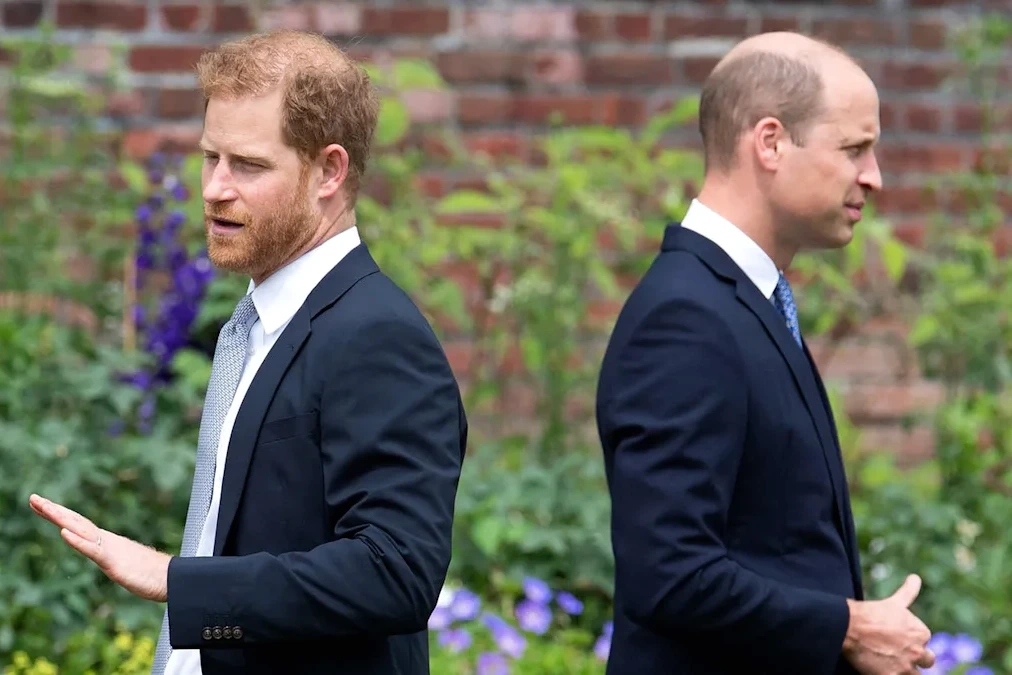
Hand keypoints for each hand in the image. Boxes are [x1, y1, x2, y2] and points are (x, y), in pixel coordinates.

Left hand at [29, 494, 170, 601]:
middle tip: (33, 498)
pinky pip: (93, 550)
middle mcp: (107, 541)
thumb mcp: (126, 565)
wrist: (172, 579)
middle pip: (76, 522)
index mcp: (107, 542)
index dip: (60, 514)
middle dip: (53, 510)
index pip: (79, 525)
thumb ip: (117, 558)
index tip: (41, 504)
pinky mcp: (114, 563)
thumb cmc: (152, 574)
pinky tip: (64, 533)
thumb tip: (113, 558)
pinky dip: (78, 541)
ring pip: (81, 530)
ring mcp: (110, 550)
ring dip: (60, 518)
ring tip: (43, 506)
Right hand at [842, 574, 934, 674]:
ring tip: (890, 662)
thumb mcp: (893, 603)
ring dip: (905, 670)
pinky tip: (883, 670)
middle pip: (926, 661)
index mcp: (921, 633)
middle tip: (896, 653)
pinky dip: (893, 674)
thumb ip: (908, 591)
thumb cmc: (871, 613)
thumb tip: (915, 577)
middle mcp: (918, 651)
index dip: (910, 640)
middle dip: (914, 658)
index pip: (924, 641)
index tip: (896, 637)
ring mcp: (906, 666)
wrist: (849, 626)